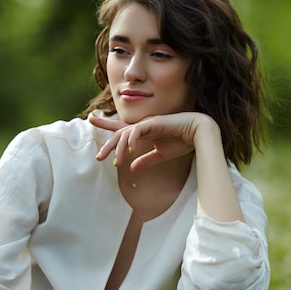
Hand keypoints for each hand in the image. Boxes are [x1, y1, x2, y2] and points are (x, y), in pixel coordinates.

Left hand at [90, 112, 215, 172]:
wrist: (198, 134)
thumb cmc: (182, 142)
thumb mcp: (160, 155)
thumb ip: (145, 161)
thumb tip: (132, 169)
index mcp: (143, 132)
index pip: (121, 129)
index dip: (106, 125)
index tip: (91, 120)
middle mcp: (143, 126)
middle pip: (119, 133)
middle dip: (107, 143)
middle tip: (98, 157)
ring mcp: (147, 123)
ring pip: (126, 134)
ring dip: (119, 148)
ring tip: (115, 161)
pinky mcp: (154, 122)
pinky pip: (138, 130)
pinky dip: (132, 139)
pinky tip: (131, 149)